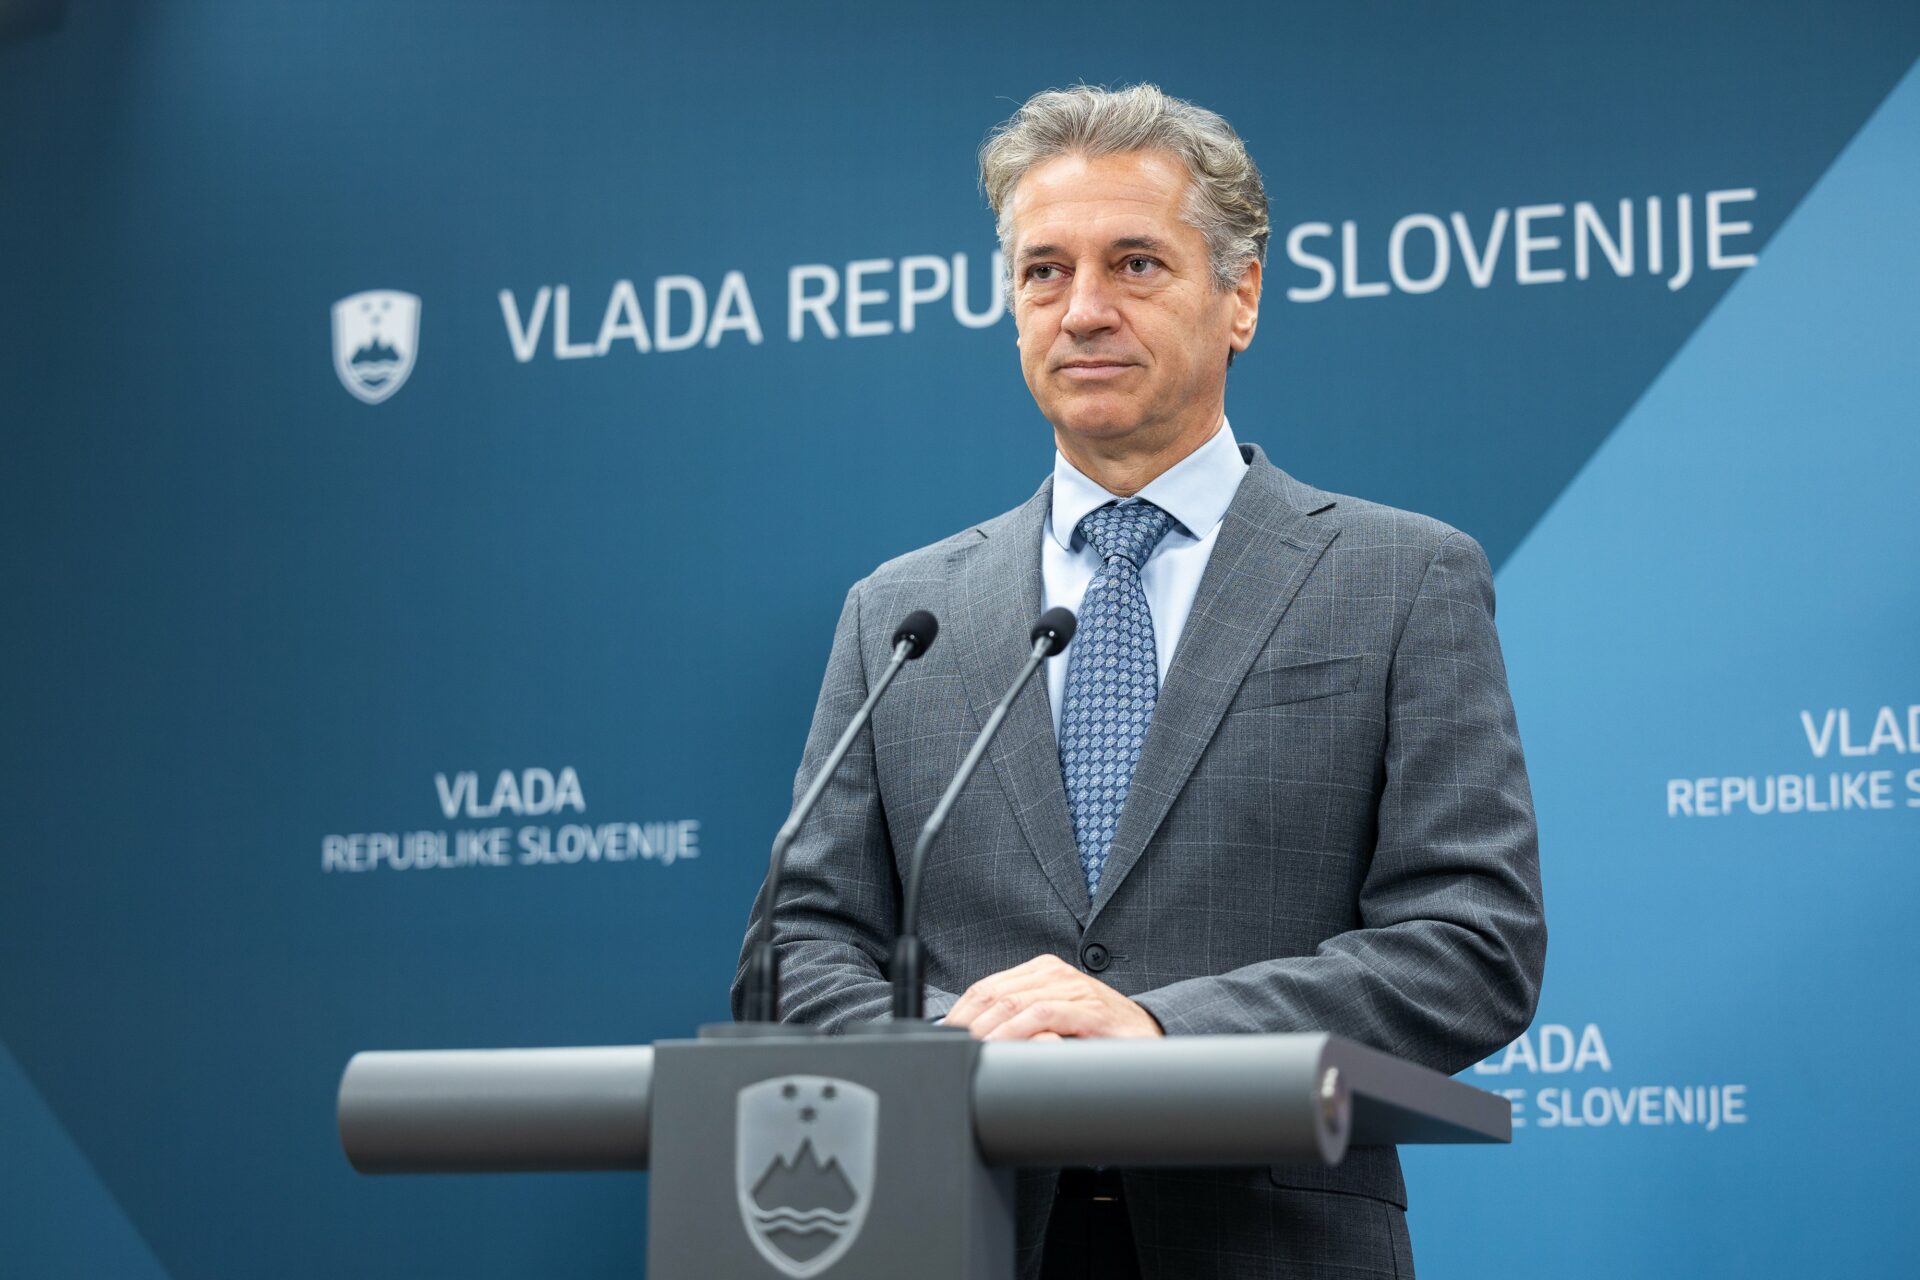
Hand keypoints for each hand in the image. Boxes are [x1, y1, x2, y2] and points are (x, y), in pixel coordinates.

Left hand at [944, 954, 1163, 1040]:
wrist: (1148, 1035)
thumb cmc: (1096, 1032)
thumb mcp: (1052, 1020)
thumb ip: (1020, 1020)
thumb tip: (975, 1039)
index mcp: (1041, 972)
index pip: (986, 987)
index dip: (960, 1013)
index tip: (943, 1038)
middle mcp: (1055, 974)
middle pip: (993, 994)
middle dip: (967, 1024)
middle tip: (951, 1049)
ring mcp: (1073, 988)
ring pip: (1013, 1002)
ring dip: (986, 1029)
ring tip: (971, 1050)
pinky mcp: (1090, 1009)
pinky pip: (1044, 1015)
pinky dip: (1017, 1031)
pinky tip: (1003, 1047)